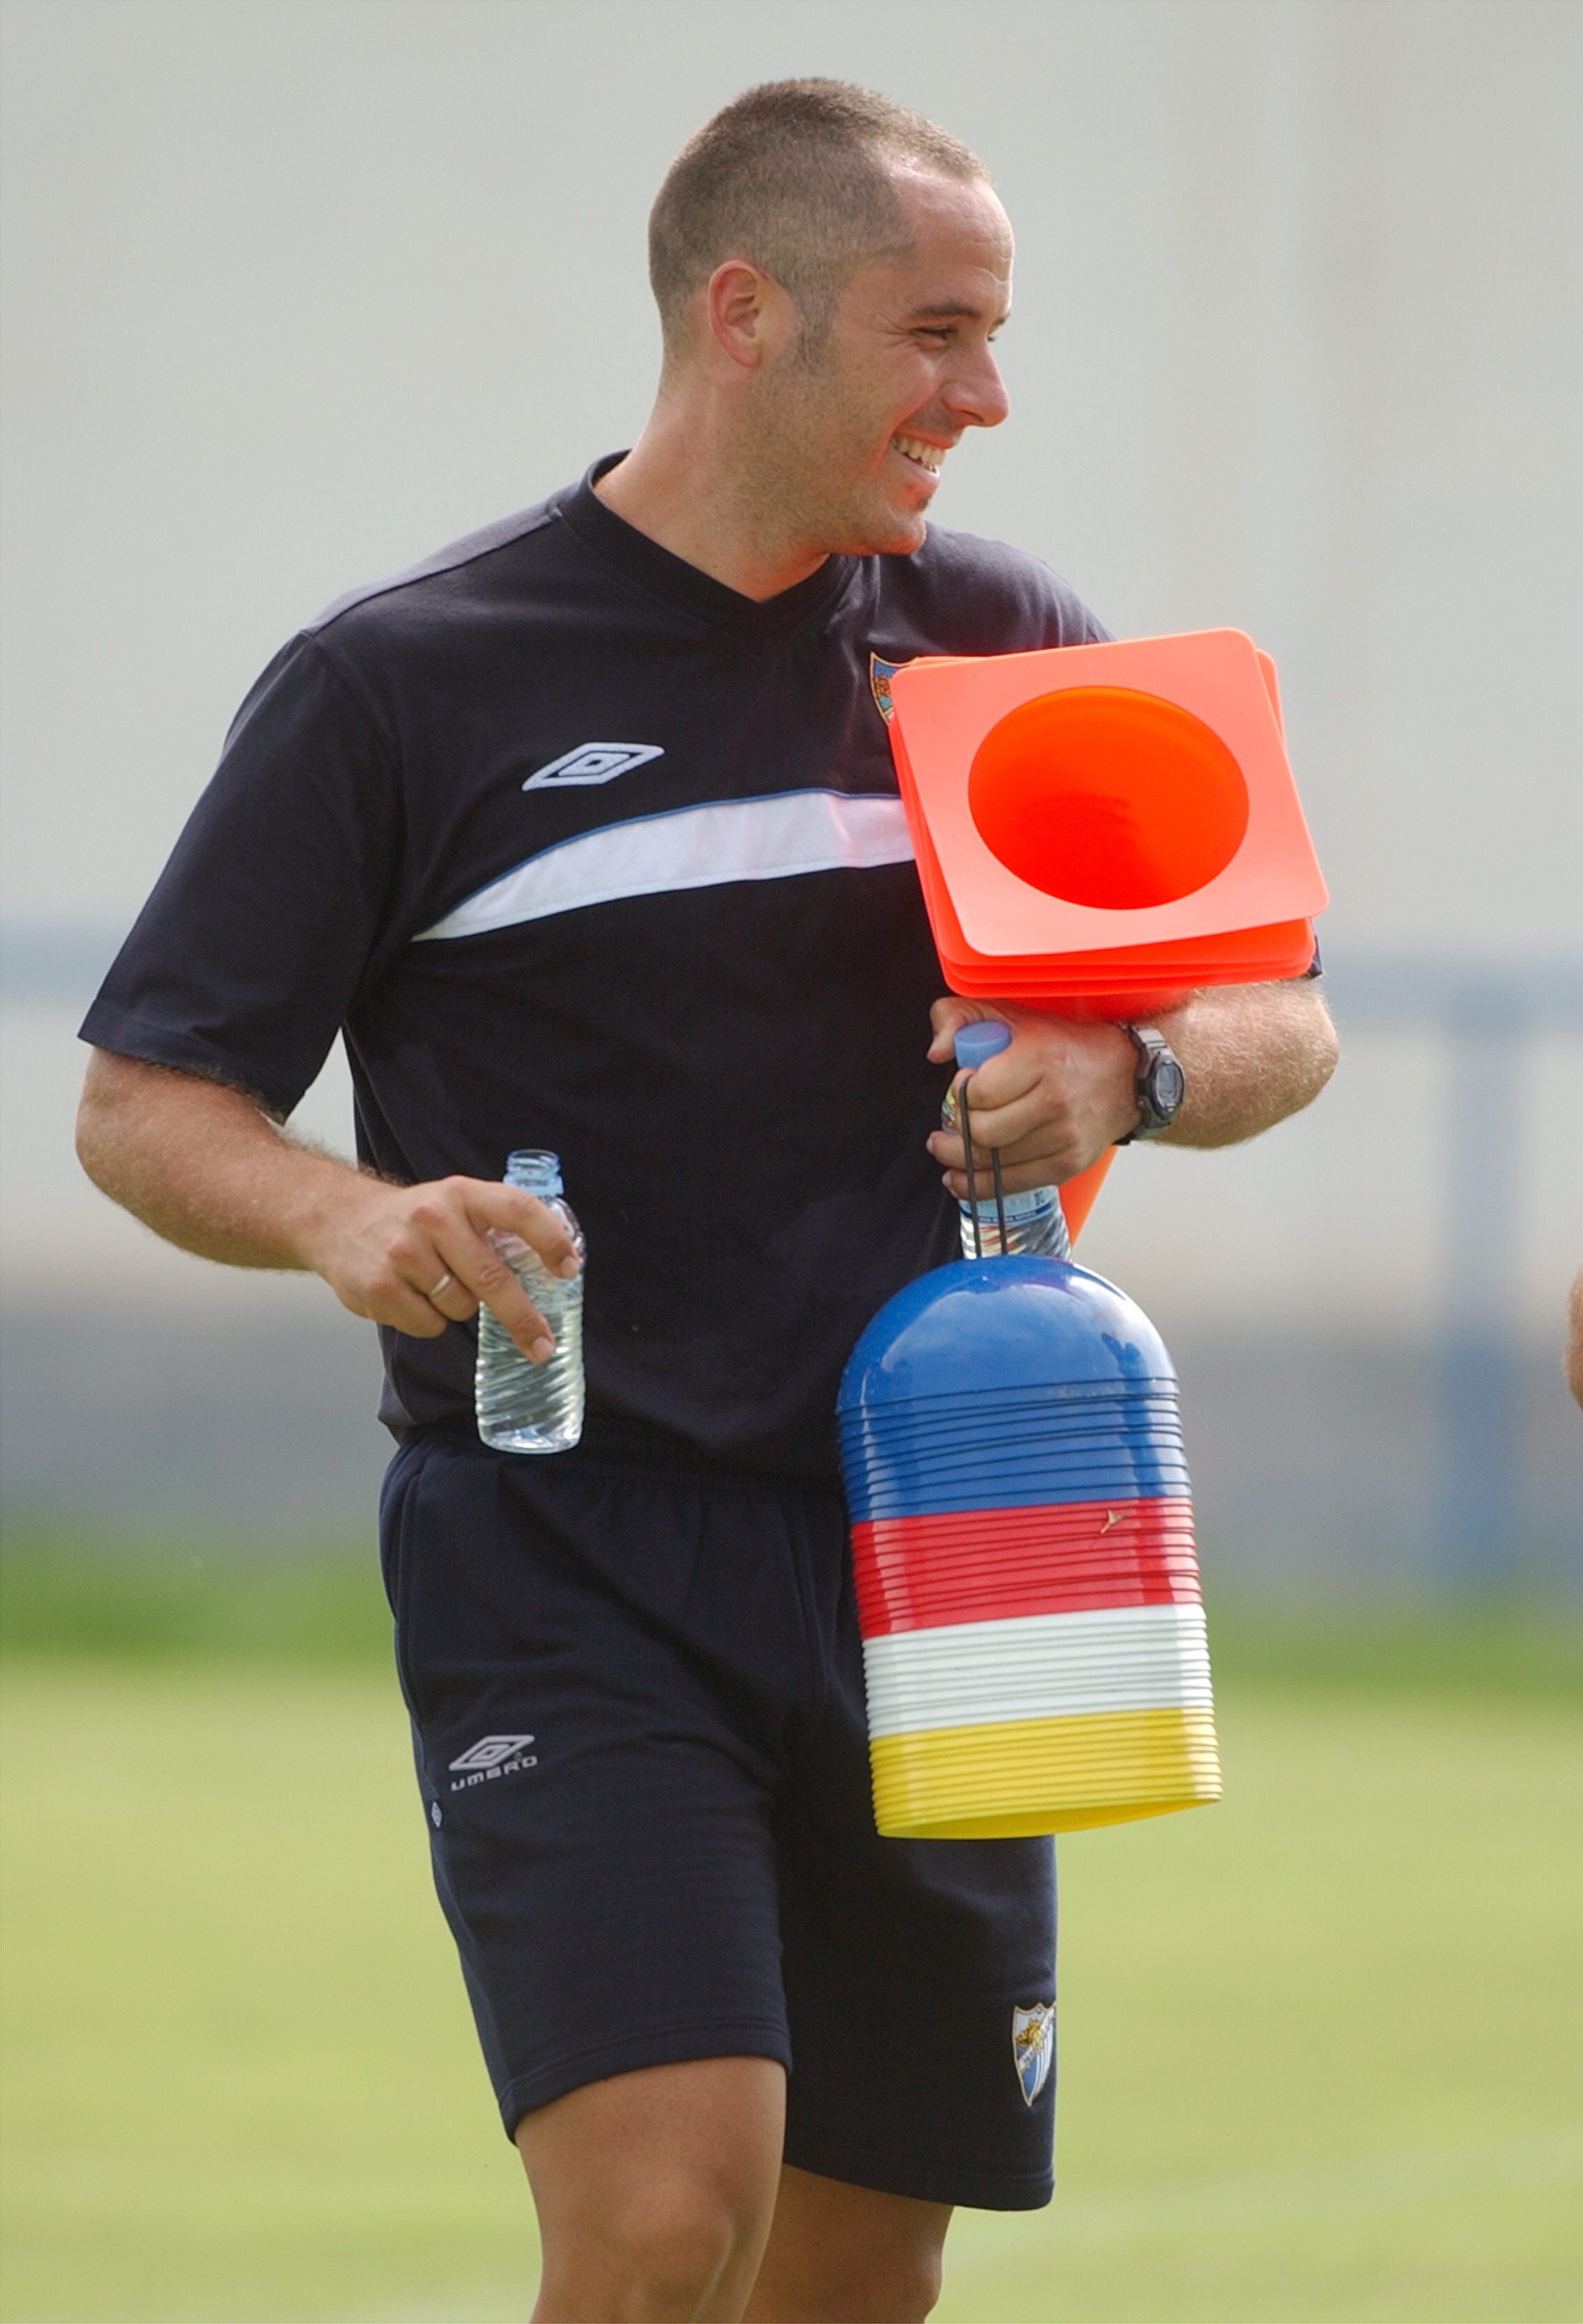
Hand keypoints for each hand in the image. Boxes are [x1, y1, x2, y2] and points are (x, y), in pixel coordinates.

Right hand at [297, 1173, 581, 1361]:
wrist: (337, 1221)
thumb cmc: (411, 1219)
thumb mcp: (453, 1202)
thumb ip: (493, 1226)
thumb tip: (549, 1269)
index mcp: (461, 1194)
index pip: (518, 1210)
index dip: (549, 1240)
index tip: (569, 1269)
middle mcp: (433, 1218)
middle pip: (492, 1279)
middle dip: (523, 1319)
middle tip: (543, 1345)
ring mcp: (403, 1253)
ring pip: (461, 1307)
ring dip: (459, 1307)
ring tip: (433, 1283)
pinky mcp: (381, 1288)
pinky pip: (429, 1325)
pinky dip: (429, 1320)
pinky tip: (410, 1296)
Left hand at [925, 998, 1138, 1197]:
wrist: (1126, 1074)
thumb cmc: (1064, 1045)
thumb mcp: (1011, 1015)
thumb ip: (961, 1017)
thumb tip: (937, 1051)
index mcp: (1038, 1058)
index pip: (977, 1093)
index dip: (959, 1093)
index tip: (961, 1086)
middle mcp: (1053, 1100)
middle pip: (982, 1133)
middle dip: (954, 1131)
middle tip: (948, 1123)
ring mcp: (1063, 1136)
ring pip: (993, 1162)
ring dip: (960, 1158)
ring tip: (947, 1147)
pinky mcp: (1068, 1163)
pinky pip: (1012, 1183)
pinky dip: (980, 1185)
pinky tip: (959, 1177)